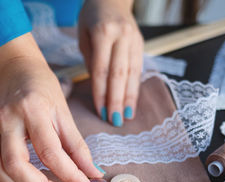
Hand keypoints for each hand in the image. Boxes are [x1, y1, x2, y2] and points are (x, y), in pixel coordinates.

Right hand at [0, 33, 103, 181]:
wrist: (17, 70)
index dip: (70, 175)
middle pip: (16, 164)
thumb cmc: (44, 89)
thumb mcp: (65, 113)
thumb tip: (93, 174)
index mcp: (33, 110)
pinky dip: (5, 180)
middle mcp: (8, 119)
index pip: (50, 152)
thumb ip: (78, 147)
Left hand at [78, 0, 143, 126]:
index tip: (100, 111)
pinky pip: (138, 70)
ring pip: (132, 74)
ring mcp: (134, 40)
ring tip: (125, 117)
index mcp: (103, 33)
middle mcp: (122, 36)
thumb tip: (99, 88)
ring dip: (129, 98)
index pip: (101, 69)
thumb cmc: (92, 18)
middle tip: (114, 120)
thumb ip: (91, 60)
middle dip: (116, 100)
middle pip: (119, 74)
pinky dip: (135, 89)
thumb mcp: (83, 35)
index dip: (101, 93)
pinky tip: (132, 103)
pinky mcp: (141, 45)